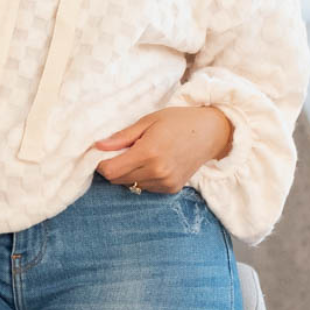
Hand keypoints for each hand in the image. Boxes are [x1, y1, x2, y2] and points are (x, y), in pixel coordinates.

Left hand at [92, 105, 232, 191]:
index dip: (101, 163)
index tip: (104, 153)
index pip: (110, 170)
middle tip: (124, 150)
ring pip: (130, 185)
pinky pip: (145, 187)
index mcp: (149, 152)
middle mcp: (157, 172)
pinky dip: (142, 177)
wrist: (210, 133)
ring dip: (128, 173)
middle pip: (117, 180)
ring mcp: (165, 183)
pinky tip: (154, 163)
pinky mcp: (171, 189)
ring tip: (143, 155)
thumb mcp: (148, 121)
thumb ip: (122, 136)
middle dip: (114, 167)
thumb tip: (98, 146)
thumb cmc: (178, 121)